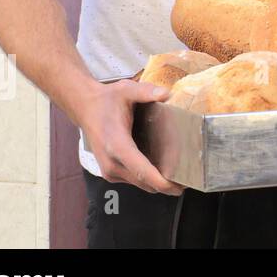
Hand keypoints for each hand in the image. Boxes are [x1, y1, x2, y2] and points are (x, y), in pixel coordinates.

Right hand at [75, 79, 183, 194]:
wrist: (86, 108)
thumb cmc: (107, 100)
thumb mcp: (126, 90)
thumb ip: (146, 92)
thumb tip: (166, 94)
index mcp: (116, 145)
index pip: (141, 170)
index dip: (160, 181)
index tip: (177, 187)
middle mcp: (112, 163)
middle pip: (144, 182)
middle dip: (166, 184)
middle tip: (189, 178)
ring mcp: (110, 171)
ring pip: (140, 184)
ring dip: (158, 182)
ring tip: (179, 173)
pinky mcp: (111, 173)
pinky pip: (134, 180)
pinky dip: (149, 177)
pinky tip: (162, 167)